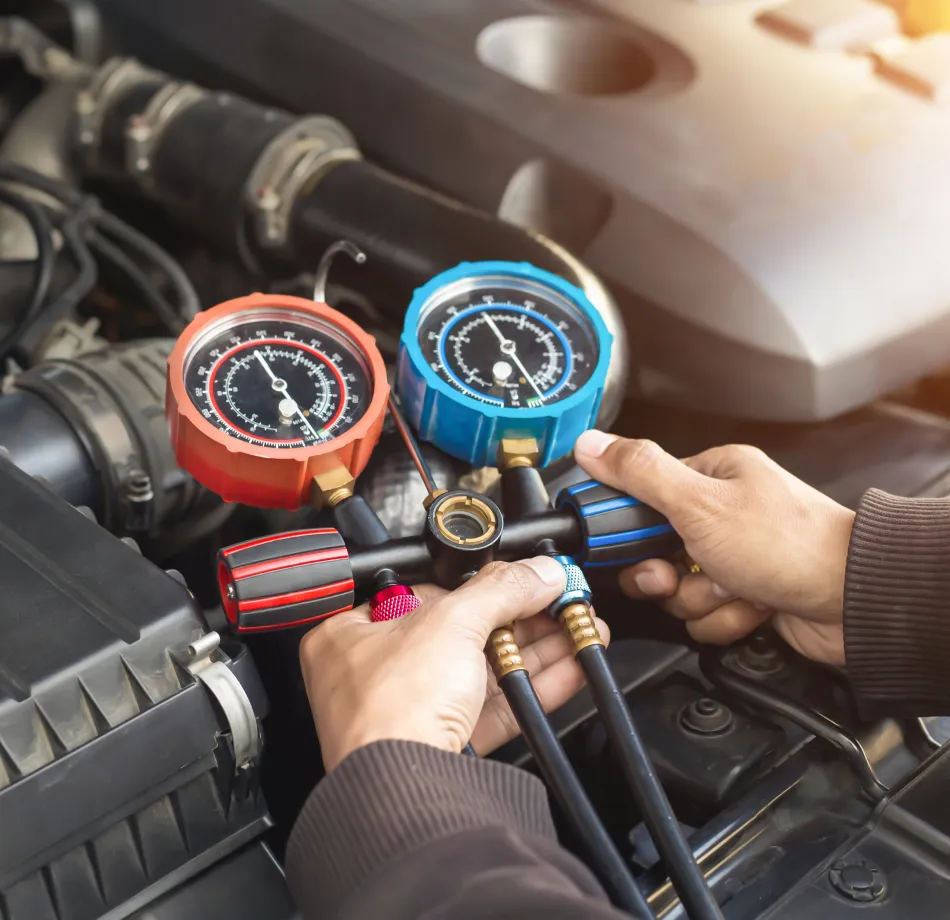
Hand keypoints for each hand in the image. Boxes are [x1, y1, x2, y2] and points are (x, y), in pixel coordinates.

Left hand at [299, 557, 609, 770]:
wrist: (406, 793)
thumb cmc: (391, 712)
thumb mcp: (452, 623)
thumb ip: (501, 590)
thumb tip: (536, 572)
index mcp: (350, 636)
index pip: (421, 593)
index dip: (474, 582)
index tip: (518, 577)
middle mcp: (376, 675)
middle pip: (461, 632)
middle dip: (520, 617)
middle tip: (557, 601)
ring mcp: (413, 713)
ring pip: (483, 671)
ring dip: (536, 649)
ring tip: (576, 628)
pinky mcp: (447, 745)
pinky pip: (496, 707)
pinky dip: (533, 685)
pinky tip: (569, 667)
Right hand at [574, 431, 853, 664]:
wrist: (854, 602)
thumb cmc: (791, 544)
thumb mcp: (700, 502)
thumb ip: (640, 473)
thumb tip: (591, 444)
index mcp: (711, 477)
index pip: (641, 498)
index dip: (627, 530)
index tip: (627, 546)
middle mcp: (722, 516)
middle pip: (655, 553)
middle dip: (667, 576)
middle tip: (681, 573)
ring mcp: (734, 559)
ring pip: (679, 591)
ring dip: (701, 599)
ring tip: (734, 587)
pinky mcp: (746, 596)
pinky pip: (706, 616)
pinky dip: (726, 618)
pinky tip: (752, 605)